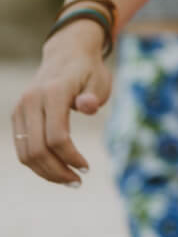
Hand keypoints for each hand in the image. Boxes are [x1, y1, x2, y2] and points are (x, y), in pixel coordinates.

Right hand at [10, 25, 113, 184]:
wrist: (66, 54)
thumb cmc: (89, 71)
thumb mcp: (99, 80)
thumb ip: (94, 95)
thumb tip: (88, 106)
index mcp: (53, 93)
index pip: (56, 137)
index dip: (71, 157)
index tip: (87, 168)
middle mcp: (31, 101)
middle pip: (37, 149)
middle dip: (57, 171)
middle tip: (78, 182)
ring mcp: (21, 109)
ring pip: (25, 152)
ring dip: (45, 171)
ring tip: (69, 180)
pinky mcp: (17, 116)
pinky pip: (22, 146)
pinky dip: (37, 162)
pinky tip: (56, 168)